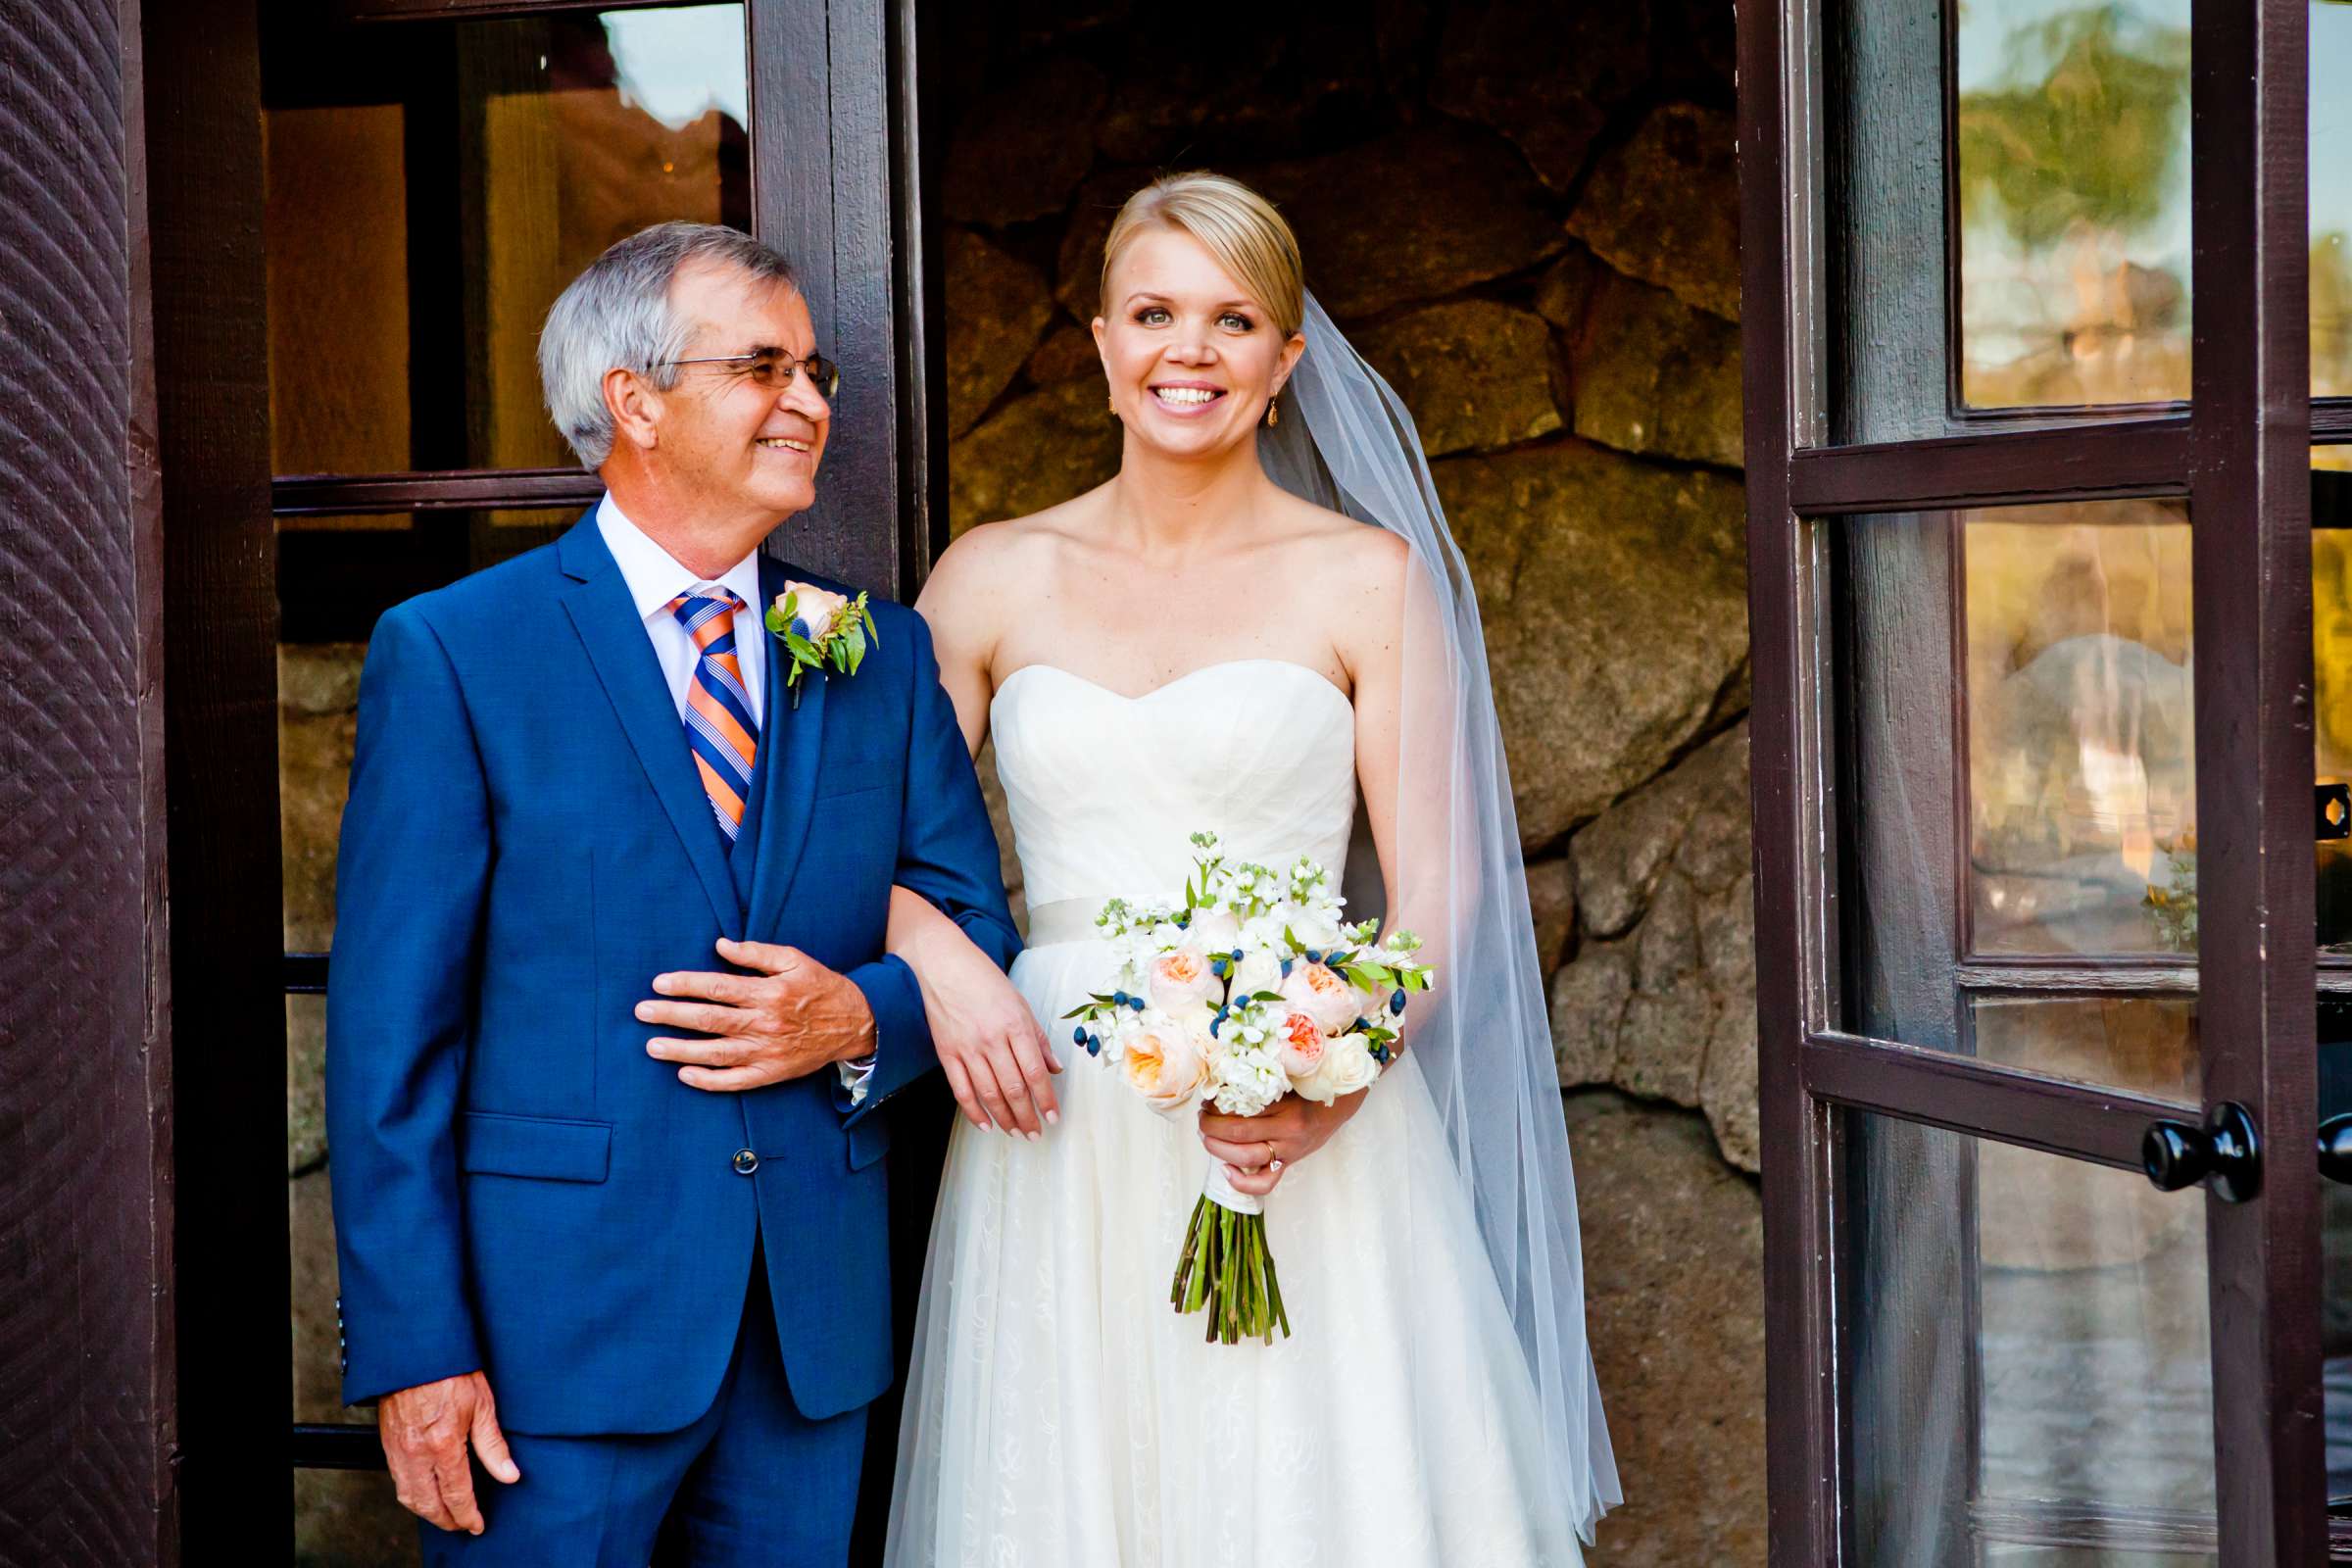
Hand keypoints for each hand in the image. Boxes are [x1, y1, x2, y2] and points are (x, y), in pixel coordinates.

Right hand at [378, 1370, 519, 1534]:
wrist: (416, 1351)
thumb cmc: (451, 1371)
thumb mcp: (482, 1405)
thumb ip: (494, 1445)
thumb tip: (509, 1475)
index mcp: (443, 1445)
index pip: (456, 1495)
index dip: (468, 1515)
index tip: (477, 1525)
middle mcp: (416, 1453)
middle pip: (429, 1504)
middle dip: (447, 1520)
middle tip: (463, 1525)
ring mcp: (398, 1450)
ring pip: (408, 1497)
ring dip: (427, 1511)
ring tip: (445, 1514)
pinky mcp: (388, 1443)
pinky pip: (397, 1480)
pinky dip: (411, 1494)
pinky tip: (424, 1491)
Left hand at [638, 938, 874, 1090]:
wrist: (856, 1023)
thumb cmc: (821, 987)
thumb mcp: (795, 960)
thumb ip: (756, 953)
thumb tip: (720, 945)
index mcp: (768, 992)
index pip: (717, 987)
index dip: (685, 985)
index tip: (659, 983)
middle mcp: (764, 1023)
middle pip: (709, 1020)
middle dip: (671, 1015)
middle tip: (642, 1012)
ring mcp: (766, 1051)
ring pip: (715, 1053)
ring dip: (681, 1050)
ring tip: (652, 1046)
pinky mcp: (771, 1073)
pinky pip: (735, 1081)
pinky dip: (708, 1081)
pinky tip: (685, 1075)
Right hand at [914, 940, 1060, 1139]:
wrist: (943, 965)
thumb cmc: (984, 980)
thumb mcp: (1020, 1003)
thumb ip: (1037, 1038)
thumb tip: (1054, 1067)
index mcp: (1015, 1025)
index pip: (1035, 1072)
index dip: (1047, 1099)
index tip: (1054, 1115)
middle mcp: (992, 1039)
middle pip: (1014, 1089)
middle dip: (1028, 1116)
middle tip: (1037, 1132)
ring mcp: (967, 1048)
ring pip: (990, 1094)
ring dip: (1006, 1119)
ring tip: (1017, 1132)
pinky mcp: (947, 1054)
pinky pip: (961, 1090)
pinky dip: (974, 1112)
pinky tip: (986, 1125)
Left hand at [1199, 1090, 1367, 1197]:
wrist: (1337, 1104)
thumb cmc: (1307, 1088)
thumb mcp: (1286, 1078)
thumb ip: (1260, 1082)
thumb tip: (1222, 1082)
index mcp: (1285, 1104)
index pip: (1242, 1108)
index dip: (1217, 1105)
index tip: (1207, 1100)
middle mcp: (1287, 1130)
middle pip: (1238, 1133)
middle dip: (1211, 1126)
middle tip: (1201, 1117)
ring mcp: (1288, 1150)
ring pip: (1246, 1157)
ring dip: (1217, 1148)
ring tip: (1206, 1137)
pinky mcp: (1288, 1164)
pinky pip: (1265, 1183)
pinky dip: (1241, 1182)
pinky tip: (1226, 1170)